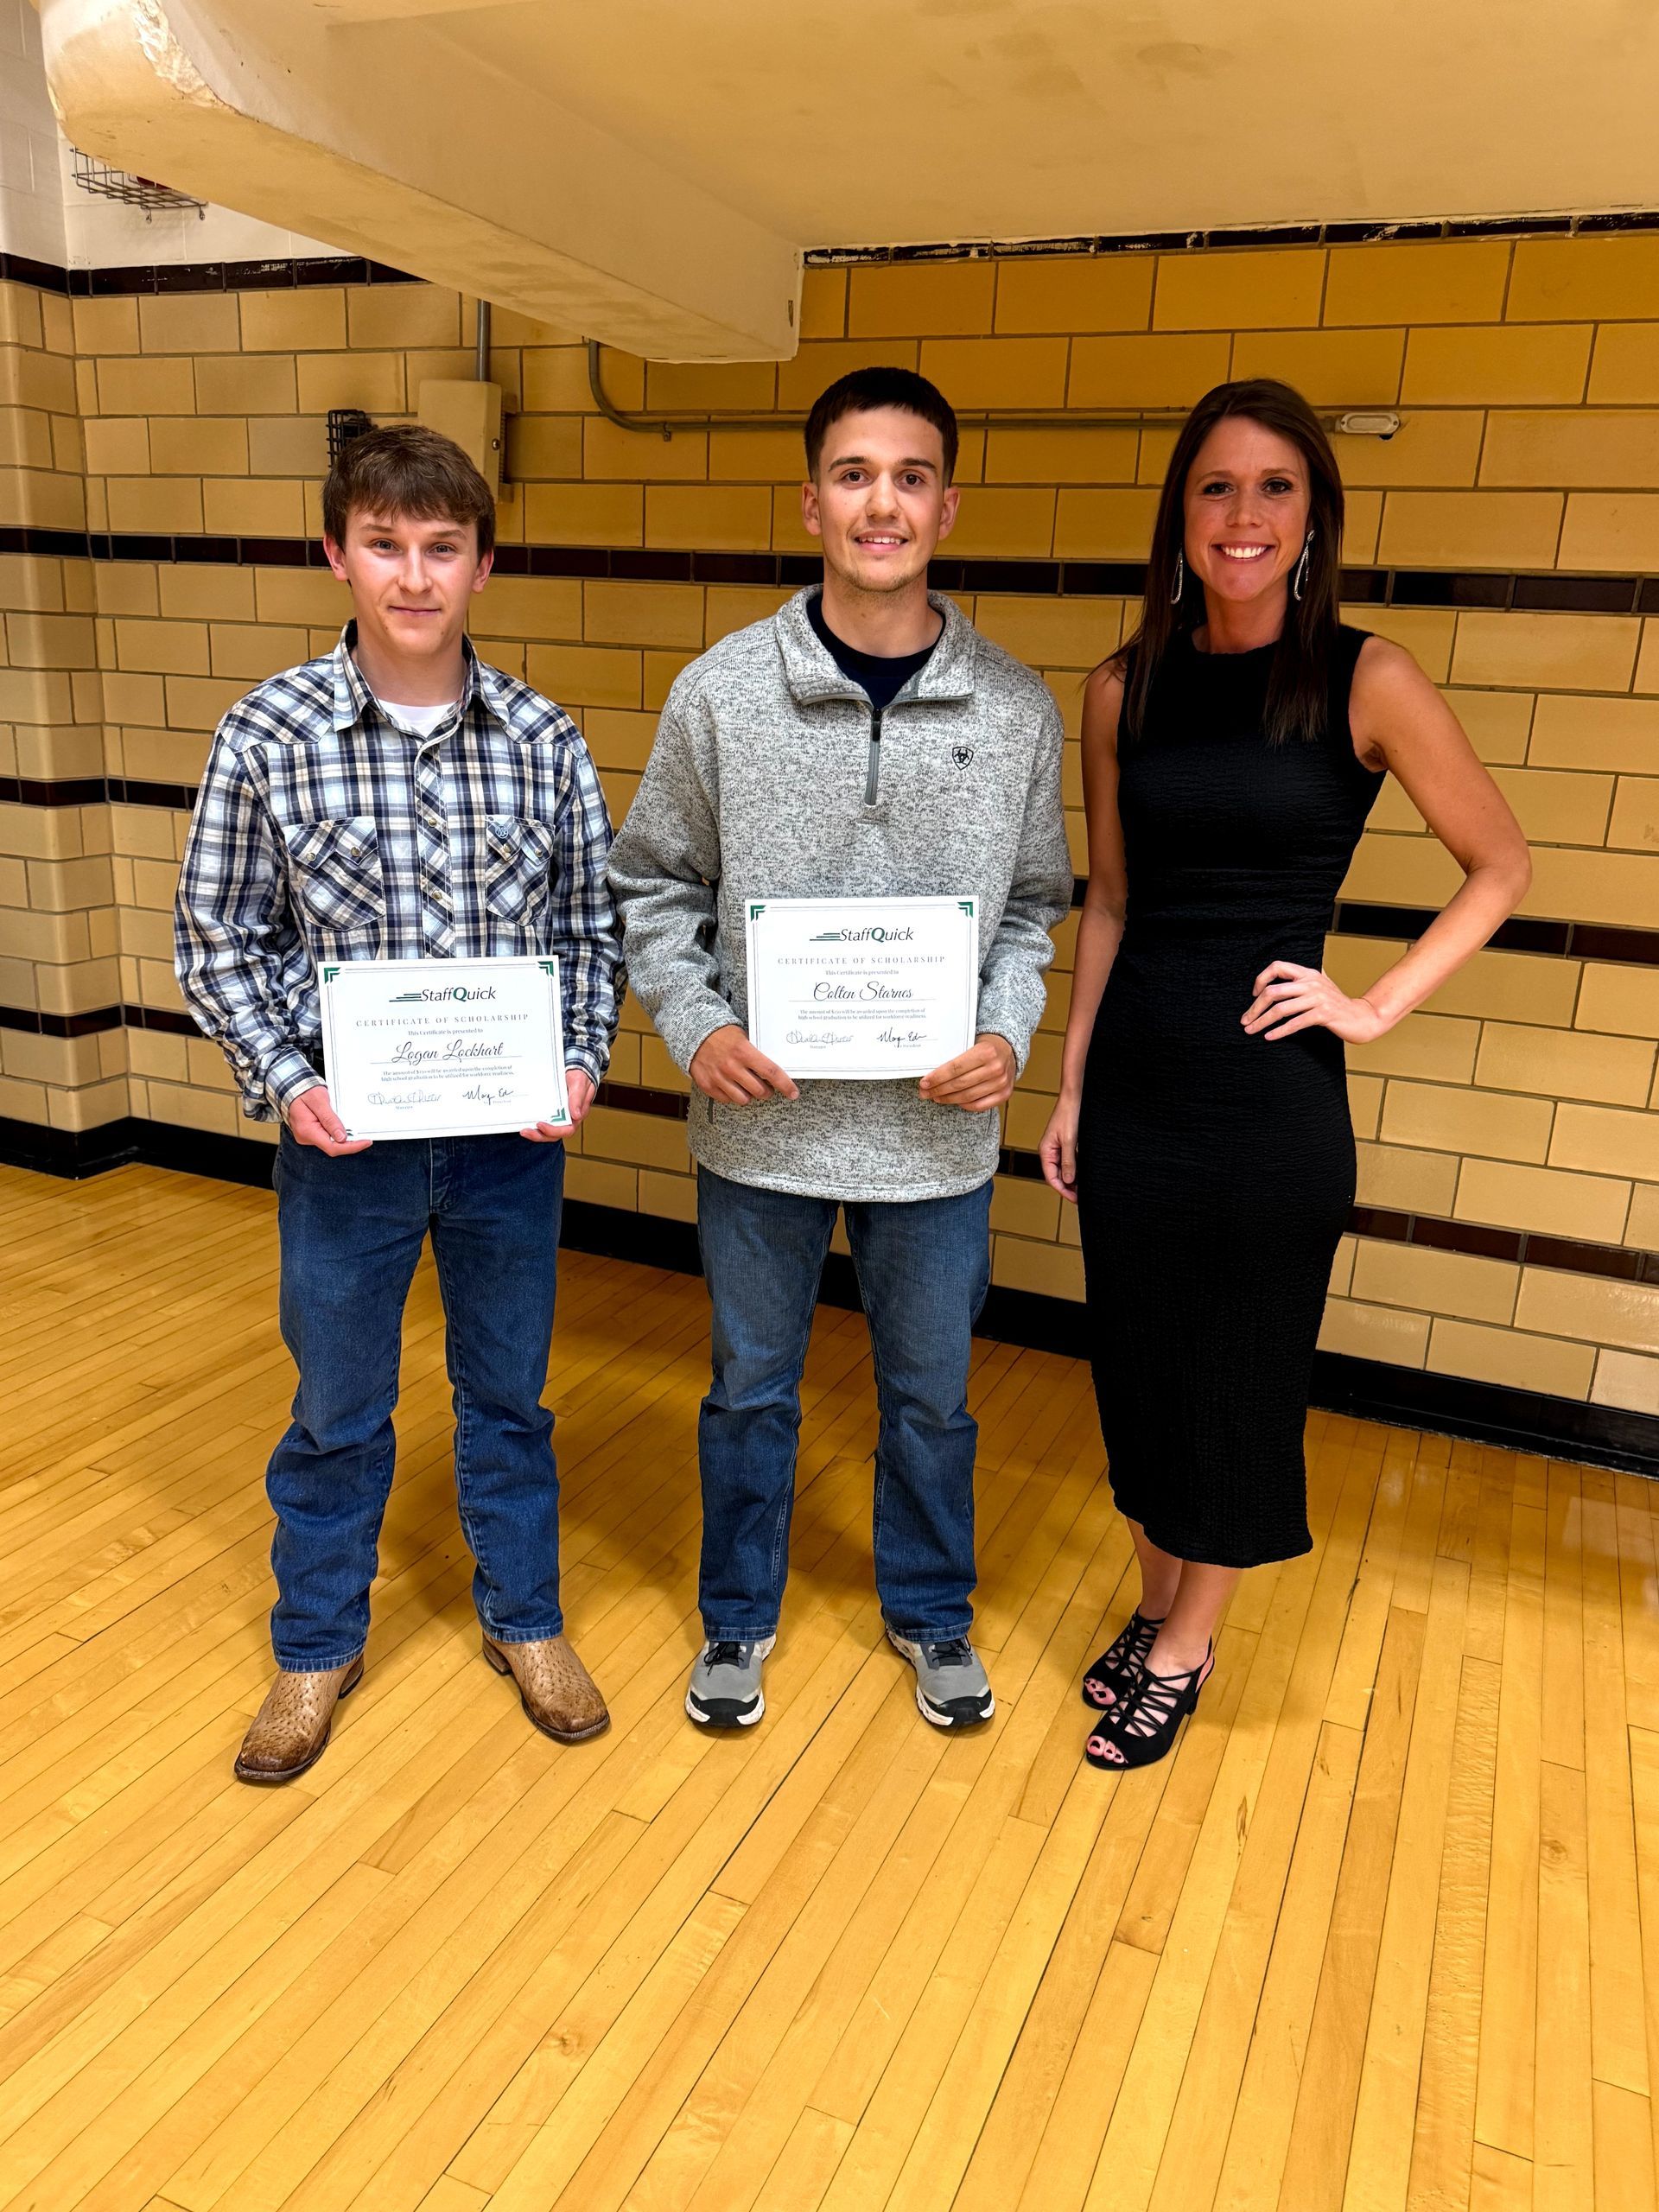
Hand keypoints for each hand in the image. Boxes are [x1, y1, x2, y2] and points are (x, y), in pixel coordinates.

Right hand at [287, 1083, 371, 1155]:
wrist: (291, 1087)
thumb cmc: (303, 1091)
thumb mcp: (319, 1101)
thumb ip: (330, 1119)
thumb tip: (342, 1137)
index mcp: (307, 1130)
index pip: (332, 1147)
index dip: (351, 1147)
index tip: (366, 1142)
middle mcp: (306, 1137)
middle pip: (333, 1147)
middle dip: (350, 1142)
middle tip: (365, 1136)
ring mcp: (307, 1136)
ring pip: (330, 1142)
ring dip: (344, 1137)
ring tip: (356, 1130)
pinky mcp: (310, 1133)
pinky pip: (326, 1136)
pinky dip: (337, 1133)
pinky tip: (345, 1127)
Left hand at [521, 1068, 595, 1140]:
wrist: (576, 1068)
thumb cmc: (579, 1075)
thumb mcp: (578, 1082)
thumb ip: (577, 1098)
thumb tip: (576, 1115)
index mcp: (577, 1114)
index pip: (567, 1129)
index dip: (553, 1130)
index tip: (540, 1125)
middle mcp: (569, 1118)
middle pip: (555, 1134)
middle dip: (540, 1135)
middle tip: (526, 1131)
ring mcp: (560, 1116)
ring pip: (548, 1132)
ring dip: (536, 1133)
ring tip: (524, 1131)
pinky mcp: (552, 1112)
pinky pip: (544, 1122)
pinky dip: (535, 1125)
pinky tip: (526, 1122)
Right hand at [689, 1024, 799, 1105]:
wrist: (694, 1034)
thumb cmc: (722, 1035)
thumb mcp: (743, 1038)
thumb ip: (756, 1055)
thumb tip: (773, 1071)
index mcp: (744, 1052)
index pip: (771, 1072)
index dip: (785, 1085)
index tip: (793, 1093)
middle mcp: (732, 1067)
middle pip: (759, 1091)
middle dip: (767, 1091)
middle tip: (766, 1087)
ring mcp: (719, 1077)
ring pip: (744, 1099)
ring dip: (749, 1095)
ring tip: (747, 1086)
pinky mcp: (708, 1085)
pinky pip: (727, 1100)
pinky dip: (732, 1095)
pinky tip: (731, 1085)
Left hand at [919, 1032, 1016, 1112]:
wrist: (1008, 1049)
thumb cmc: (985, 1046)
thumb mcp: (972, 1042)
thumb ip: (956, 1056)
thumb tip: (931, 1072)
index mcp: (986, 1051)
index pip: (955, 1068)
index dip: (937, 1077)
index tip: (924, 1082)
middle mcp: (995, 1068)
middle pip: (959, 1084)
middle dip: (938, 1089)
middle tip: (925, 1092)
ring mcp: (1001, 1083)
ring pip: (967, 1096)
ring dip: (948, 1098)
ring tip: (936, 1097)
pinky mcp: (1004, 1094)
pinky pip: (979, 1105)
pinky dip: (964, 1105)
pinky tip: (954, 1101)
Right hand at [1039, 1094, 1079, 1200]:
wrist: (1074, 1096)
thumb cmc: (1069, 1114)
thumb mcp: (1070, 1140)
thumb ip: (1069, 1161)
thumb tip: (1069, 1180)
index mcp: (1046, 1151)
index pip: (1051, 1177)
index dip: (1063, 1189)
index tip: (1075, 1198)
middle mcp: (1050, 1151)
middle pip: (1057, 1175)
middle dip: (1068, 1187)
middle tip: (1082, 1197)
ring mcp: (1058, 1147)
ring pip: (1064, 1169)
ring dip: (1073, 1179)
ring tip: (1085, 1189)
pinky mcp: (1066, 1143)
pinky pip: (1069, 1161)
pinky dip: (1076, 1169)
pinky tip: (1085, 1174)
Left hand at [1242, 961, 1390, 1044]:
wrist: (1361, 1017)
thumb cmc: (1335, 1005)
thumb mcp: (1318, 986)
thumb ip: (1300, 982)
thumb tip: (1273, 983)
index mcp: (1308, 973)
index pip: (1278, 966)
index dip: (1261, 979)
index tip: (1254, 995)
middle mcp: (1312, 982)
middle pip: (1273, 991)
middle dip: (1255, 1008)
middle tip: (1245, 1020)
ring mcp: (1318, 998)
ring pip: (1281, 1009)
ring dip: (1262, 1021)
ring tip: (1251, 1030)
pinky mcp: (1323, 1014)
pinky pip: (1295, 1023)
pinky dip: (1279, 1031)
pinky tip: (1269, 1037)